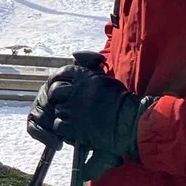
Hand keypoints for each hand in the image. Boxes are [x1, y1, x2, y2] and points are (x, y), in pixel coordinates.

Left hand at [29, 53, 148, 167]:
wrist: (130, 121)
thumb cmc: (121, 100)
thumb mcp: (104, 79)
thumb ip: (89, 70)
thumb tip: (74, 56)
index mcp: (85, 76)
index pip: (62, 73)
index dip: (57, 79)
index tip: (58, 85)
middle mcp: (77, 90)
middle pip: (55, 91)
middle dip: (57, 98)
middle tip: (64, 104)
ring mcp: (75, 109)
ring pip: (57, 109)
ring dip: (62, 113)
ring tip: (73, 118)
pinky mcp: (75, 126)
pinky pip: (58, 124)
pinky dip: (63, 127)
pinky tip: (72, 128)